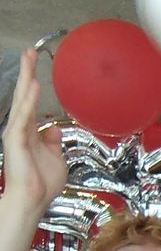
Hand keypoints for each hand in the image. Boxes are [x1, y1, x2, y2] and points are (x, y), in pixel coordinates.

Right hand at [1, 48, 66, 217]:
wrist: (33, 198)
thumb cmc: (43, 183)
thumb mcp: (55, 158)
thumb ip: (54, 142)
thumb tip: (53, 128)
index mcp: (29, 132)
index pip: (30, 103)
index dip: (32, 85)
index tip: (36, 68)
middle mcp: (20, 128)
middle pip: (23, 95)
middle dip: (26, 73)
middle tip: (30, 51)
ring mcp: (16, 131)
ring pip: (22, 99)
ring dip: (26, 78)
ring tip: (30, 57)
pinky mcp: (14, 137)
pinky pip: (23, 114)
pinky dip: (29, 99)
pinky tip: (33, 84)